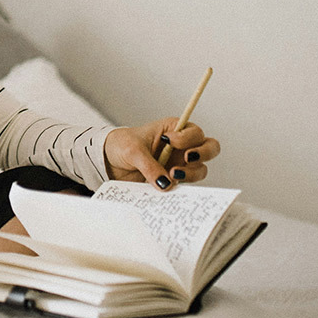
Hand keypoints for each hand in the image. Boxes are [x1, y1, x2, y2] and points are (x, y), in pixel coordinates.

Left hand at [104, 118, 220, 189]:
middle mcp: (181, 147)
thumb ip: (149, 166)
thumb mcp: (132, 150)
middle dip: (203, 153)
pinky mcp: (172, 180)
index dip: (187, 137)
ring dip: (191, 173)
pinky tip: (168, 187)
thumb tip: (165, 183)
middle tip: (186, 158)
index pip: (195, 132)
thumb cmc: (121, 145)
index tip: (170, 141)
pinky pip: (185, 186)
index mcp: (173, 130)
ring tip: (172, 175)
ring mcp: (178, 164)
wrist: (108, 161)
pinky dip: (180, 188)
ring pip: (200, 170)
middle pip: (210, 148)